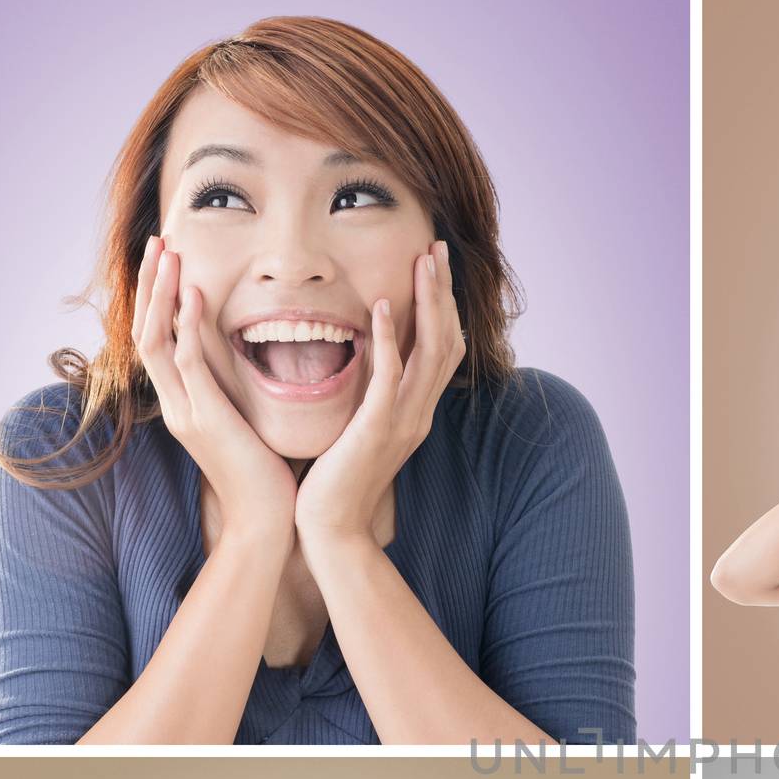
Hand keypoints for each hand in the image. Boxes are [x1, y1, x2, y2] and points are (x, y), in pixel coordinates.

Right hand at [132, 237, 296, 537]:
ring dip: (161, 293)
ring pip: (157, 339)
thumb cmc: (266, 479)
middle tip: (157, 242)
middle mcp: (176, 405)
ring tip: (166, 253)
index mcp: (184, 406)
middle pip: (145, 331)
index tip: (168, 263)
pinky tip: (193, 295)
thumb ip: (237, 397)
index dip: (159, 300)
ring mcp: (185, 412)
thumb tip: (250, 367)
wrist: (267, 523)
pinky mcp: (206, 419)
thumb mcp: (245, 428)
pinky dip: (187, 326)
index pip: (158, 341)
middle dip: (150, 285)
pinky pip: (188, 364)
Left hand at [294, 240, 466, 544]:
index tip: (433, 266)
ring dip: (426, 303)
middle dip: (443, 293)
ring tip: (421, 262)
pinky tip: (379, 307)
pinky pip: (390, 379)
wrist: (332, 529)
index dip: (443, 306)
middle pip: (446, 342)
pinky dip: (388, 340)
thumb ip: (369, 396)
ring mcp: (403, 422)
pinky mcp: (377, 431)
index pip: (443, 350)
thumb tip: (361, 359)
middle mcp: (418, 414)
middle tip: (436, 248)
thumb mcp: (359, 429)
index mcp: (415, 412)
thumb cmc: (335, 482)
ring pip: (429, 353)